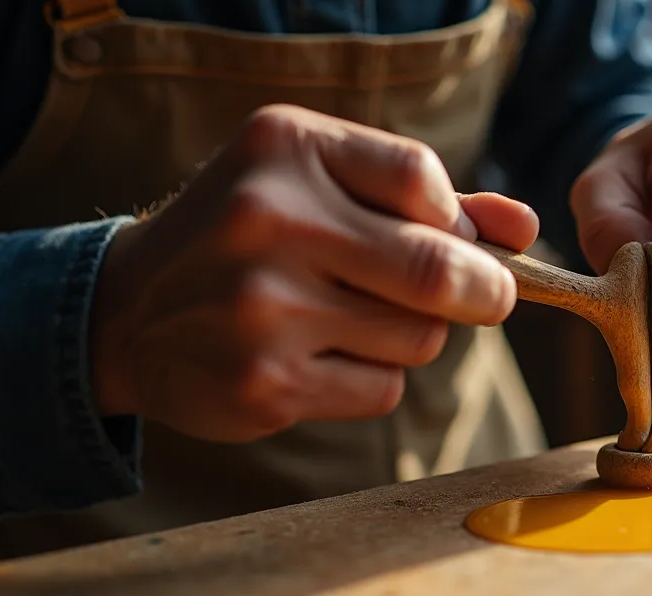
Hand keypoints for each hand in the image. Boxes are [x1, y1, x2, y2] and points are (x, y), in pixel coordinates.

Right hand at [89, 105, 537, 441]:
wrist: (127, 314)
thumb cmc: (250, 238)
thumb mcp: (321, 186)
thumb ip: (426, 202)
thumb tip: (524, 227)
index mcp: (286, 149)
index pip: (425, 182)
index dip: (461, 222)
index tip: (456, 240)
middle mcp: (268, 220)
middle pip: (440, 270)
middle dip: (482, 291)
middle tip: (479, 297)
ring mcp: (262, 308)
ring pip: (421, 338)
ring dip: (414, 336)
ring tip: (355, 320)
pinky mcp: (265, 384)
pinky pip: (384, 389)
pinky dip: (375, 380)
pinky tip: (320, 359)